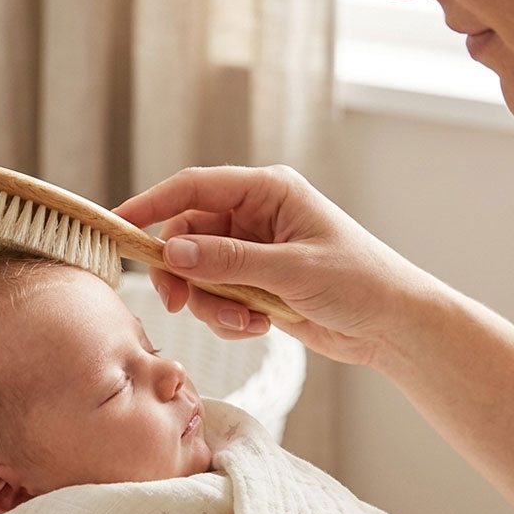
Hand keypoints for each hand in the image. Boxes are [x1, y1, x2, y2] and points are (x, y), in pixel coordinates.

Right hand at [114, 164, 429, 366]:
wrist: (394, 326)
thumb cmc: (360, 282)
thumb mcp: (291, 270)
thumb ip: (228, 261)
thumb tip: (172, 251)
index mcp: (267, 190)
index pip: (193, 187)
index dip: (151, 204)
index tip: (118, 227)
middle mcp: (255, 215)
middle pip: (187, 234)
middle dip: (183, 273)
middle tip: (176, 303)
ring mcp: (253, 249)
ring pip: (198, 271)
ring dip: (210, 303)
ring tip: (245, 321)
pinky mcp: (254, 282)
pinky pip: (215, 296)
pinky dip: (227, 316)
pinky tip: (259, 326)